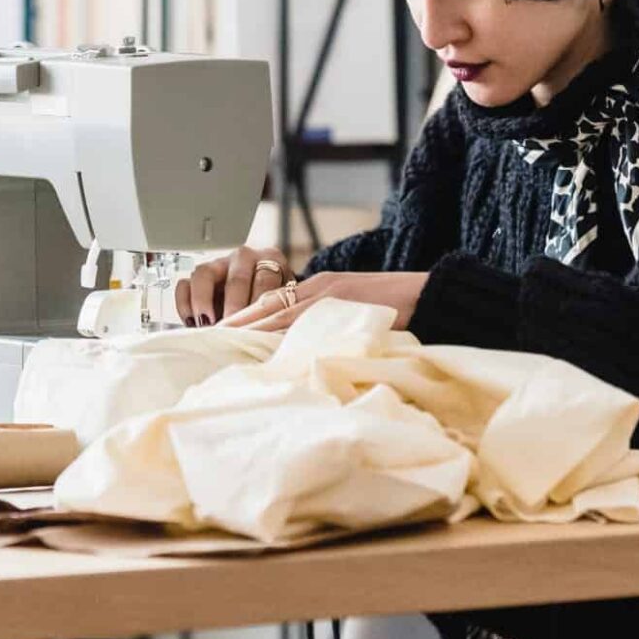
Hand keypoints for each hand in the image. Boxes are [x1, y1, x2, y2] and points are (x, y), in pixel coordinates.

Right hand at [175, 244, 293, 325]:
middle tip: (232, 329)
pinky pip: (184, 285)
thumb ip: (281, 312)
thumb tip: (274, 334)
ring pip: (203, 274)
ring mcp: (218, 264)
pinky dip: (184, 304)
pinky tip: (192, 322)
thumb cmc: (276, 300)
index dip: (258, 304)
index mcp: (271, 259)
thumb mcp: (285, 301)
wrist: (264, 294)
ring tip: (207, 324)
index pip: (265, 279)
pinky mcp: (199, 277)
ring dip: (203, 301)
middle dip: (233, 306)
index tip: (254, 326)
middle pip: (236, 278)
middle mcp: (243, 257)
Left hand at [221, 271, 427, 332]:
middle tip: (209, 337)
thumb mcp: (354, 315)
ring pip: (281, 311)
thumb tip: (304, 351)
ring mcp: (330, 295)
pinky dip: (282, 331)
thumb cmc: (395, 310)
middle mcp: (319, 287)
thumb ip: (327, 325)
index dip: (246, 318)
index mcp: (319, 288)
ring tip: (225, 341)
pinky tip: (264, 343)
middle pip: (269, 305)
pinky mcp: (342, 304)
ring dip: (252, 327)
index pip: (274, 303)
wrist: (429, 295)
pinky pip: (306, 319)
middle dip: (238, 322)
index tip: (221, 332)